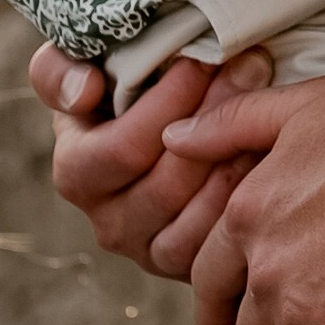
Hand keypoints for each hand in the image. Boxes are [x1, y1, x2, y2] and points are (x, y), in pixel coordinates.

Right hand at [26, 37, 273, 278]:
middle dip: (214, 120)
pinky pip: (219, 246)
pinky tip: (267, 154)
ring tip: (262, 107)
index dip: (170, 102)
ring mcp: (149, 251)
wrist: (155, 133)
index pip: (124, 149)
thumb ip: (57, 73)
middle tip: (251, 68)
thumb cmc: (114, 92)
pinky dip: (246, 201)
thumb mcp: (74, 69)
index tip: (203, 58)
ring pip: (197, 219)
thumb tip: (85, 92)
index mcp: (77, 173)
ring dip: (236, 159)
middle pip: (168, 184)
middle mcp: (108, 223)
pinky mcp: (188, 266)